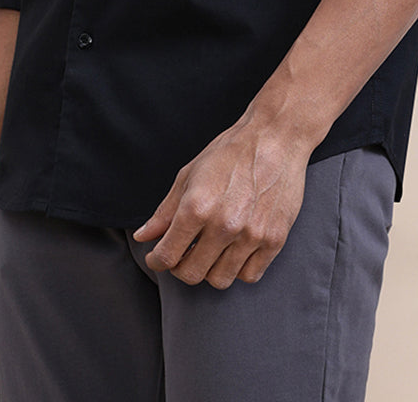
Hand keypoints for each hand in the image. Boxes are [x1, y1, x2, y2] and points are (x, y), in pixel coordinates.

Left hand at [133, 120, 311, 289]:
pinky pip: (249, 275)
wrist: (275, 138)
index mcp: (197, 206)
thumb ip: (165, 211)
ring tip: (210, 250)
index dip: (157, 260)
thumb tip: (142, 237)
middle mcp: (224, 225)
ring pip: (220, 280)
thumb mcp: (189, 174)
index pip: (167, 256)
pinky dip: (238, 268)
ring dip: (209, 269)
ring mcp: (251, 235)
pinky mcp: (274, 239)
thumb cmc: (231, 152)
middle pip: (191, 274)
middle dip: (180, 267)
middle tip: (183, 253)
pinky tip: (234, 250)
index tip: (158, 257)